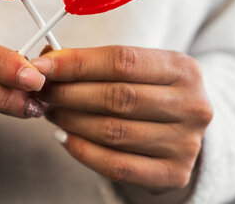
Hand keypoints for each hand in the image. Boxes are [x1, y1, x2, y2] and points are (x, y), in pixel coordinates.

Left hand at [32, 46, 212, 192]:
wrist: (182, 129)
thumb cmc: (150, 91)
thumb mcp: (137, 68)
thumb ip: (95, 62)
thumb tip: (46, 62)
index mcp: (183, 69)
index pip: (122, 60)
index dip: (77, 63)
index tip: (43, 65)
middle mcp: (191, 105)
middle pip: (117, 97)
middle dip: (69, 93)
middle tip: (42, 91)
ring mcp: (186, 143)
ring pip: (113, 132)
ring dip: (71, 120)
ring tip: (51, 111)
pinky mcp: (173, 173)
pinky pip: (116, 165)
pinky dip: (82, 151)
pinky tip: (64, 137)